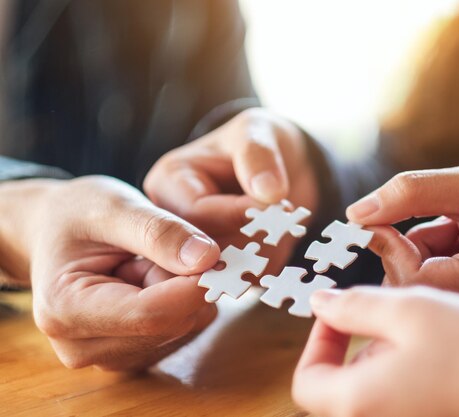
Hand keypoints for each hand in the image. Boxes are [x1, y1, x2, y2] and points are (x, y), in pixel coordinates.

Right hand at [0, 176, 220, 370]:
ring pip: (183, 328)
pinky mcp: (132, 354)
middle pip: (171, 324)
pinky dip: (182, 301)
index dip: (195, 286)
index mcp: (65, 310)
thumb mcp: (114, 206)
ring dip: (183, 290)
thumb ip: (159, 232)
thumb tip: (208, 259)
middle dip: (186, 283)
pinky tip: (154, 277)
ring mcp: (109, 355)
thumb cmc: (77, 214)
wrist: (53, 231)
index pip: (152, 315)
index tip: (222, 255)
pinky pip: (183, 329)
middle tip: (171, 246)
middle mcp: (82, 347)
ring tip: (150, 260)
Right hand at [144, 108, 318, 274]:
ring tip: (283, 239)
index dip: (235, 214)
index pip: (194, 212)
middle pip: (200, 251)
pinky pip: (237, 284)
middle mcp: (174, 221)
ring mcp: (195, 251)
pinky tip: (281, 262)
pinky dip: (262, 275)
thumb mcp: (258, 130)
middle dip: (246, 242)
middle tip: (283, 228)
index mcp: (170, 182)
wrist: (284, 168)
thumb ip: (257, 154)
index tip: (274, 207)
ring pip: (219, 273)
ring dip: (255, 262)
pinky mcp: (220, 271)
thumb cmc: (260, 141)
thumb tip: (268, 192)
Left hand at [292, 286, 458, 416]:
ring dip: (375, 354)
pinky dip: (397, 368)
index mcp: (360, 402)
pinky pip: (392, 395)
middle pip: (335, 387)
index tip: (339, 312)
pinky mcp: (425, 414)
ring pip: (365, 389)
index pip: (305, 382)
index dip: (315, 342)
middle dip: (349, 345)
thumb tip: (320, 303)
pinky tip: (430, 347)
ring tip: (414, 327)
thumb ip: (354, 306)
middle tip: (379, 314)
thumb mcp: (408, 309)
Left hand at [346, 163, 458, 310]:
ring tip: (452, 235)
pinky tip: (451, 248)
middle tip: (434, 224)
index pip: (417, 280)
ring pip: (411, 291)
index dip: (392, 248)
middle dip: (406, 250)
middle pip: (410, 291)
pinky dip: (424, 262)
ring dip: (415, 254)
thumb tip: (355, 214)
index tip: (382, 220)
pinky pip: (422, 291)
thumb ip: (412, 193)